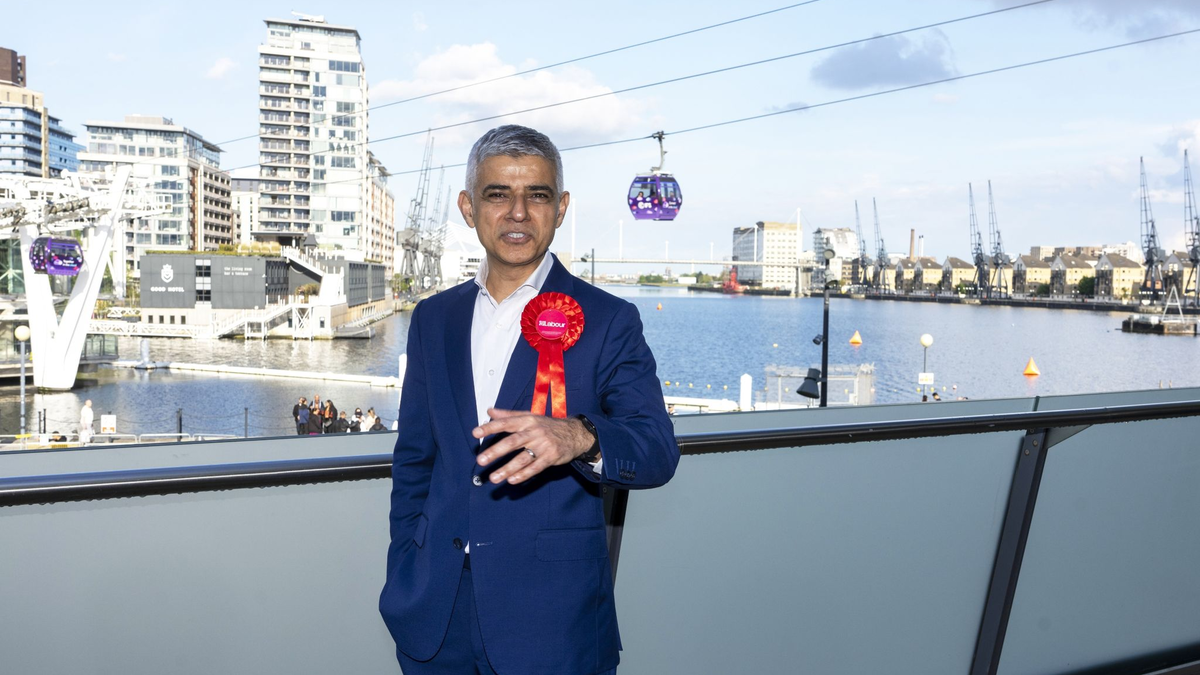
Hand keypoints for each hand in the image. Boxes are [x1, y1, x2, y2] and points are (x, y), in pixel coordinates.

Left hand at [473, 408, 595, 484]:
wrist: (574, 433)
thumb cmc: (547, 425)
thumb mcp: (529, 416)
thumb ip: (509, 415)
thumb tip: (490, 411)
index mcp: (527, 421)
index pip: (506, 423)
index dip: (490, 428)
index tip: (476, 433)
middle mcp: (534, 432)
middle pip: (512, 442)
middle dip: (495, 452)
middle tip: (481, 460)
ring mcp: (543, 445)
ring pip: (523, 458)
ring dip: (507, 469)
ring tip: (494, 478)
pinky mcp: (551, 457)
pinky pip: (536, 468)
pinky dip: (524, 475)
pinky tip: (512, 481)